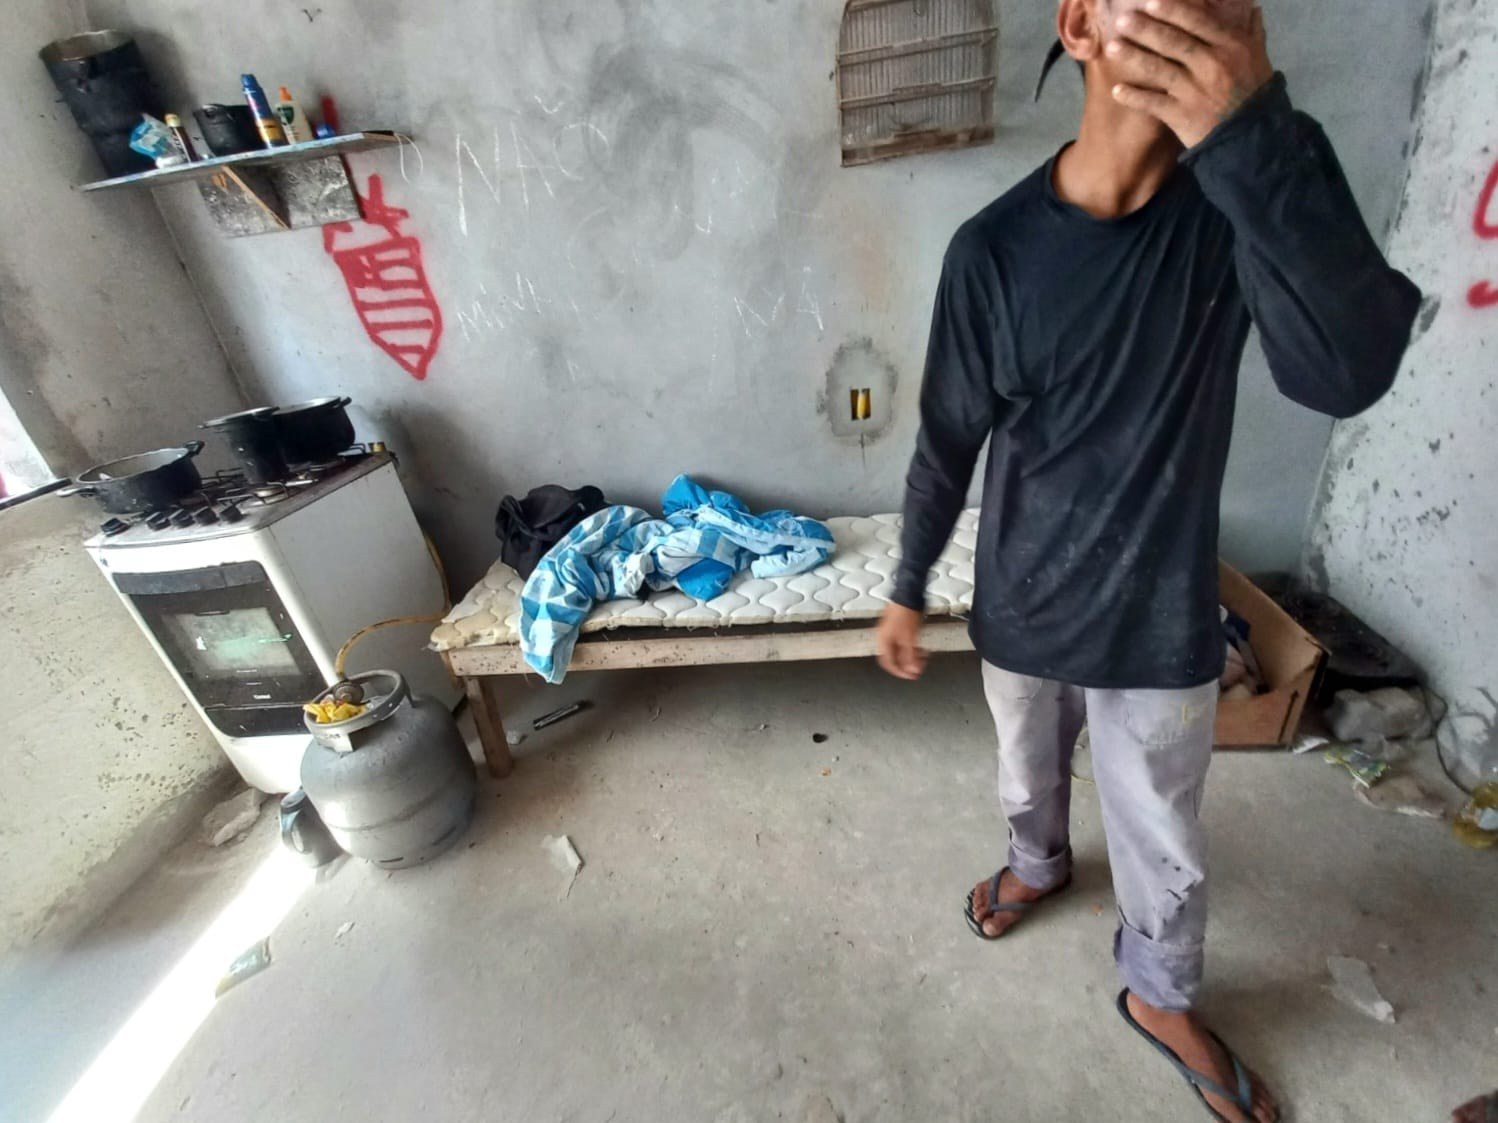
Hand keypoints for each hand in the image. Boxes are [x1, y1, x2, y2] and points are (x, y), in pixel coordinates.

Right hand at [876, 603, 927, 680]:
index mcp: (883, 642)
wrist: (908, 595)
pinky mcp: (896, 626)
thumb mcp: (910, 639)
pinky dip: (910, 647)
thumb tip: (913, 671)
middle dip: (906, 665)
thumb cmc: (906, 613)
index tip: (911, 676)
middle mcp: (884, 637)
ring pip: (898, 650)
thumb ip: (911, 657)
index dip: (900, 672)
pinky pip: (901, 642)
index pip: (889, 663)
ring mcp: (889, 631)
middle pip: (893, 658)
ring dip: (909, 656)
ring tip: (921, 658)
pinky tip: (918, 647)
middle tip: (917, 669)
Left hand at [1106, 0, 1273, 147]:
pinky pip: (1154, 103)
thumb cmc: (1252, 91)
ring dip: (1134, 57)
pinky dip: (1135, 97)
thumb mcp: (1257, 55)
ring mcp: (1195, 91)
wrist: (1250, 135)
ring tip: (1112, 47)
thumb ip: (1248, 29)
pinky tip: (1116, 90)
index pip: (1199, 23)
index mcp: (1230, 46)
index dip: (1174, 11)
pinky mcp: (1183, 115)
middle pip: (1174, 43)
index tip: (1151, 2)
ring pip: (1160, 70)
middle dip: (1146, 29)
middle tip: (1122, 19)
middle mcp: (1212, 65)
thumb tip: (1248, 3)